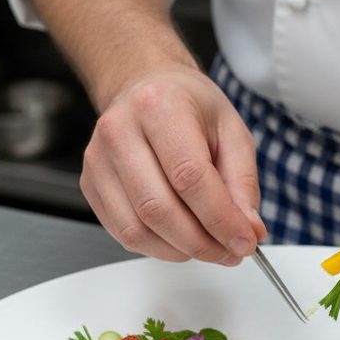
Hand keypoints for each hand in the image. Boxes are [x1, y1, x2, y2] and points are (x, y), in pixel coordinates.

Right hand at [80, 67, 266, 263]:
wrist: (146, 88)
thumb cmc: (188, 107)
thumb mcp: (232, 132)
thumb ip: (242, 184)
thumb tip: (248, 231)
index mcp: (159, 106)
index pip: (189, 177)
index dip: (220, 219)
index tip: (244, 240)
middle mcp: (120, 131)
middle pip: (159, 209)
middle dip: (201, 243)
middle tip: (230, 252)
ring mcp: (98, 160)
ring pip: (137, 229)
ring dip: (180, 251)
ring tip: (209, 246)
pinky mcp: (90, 185)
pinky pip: (123, 234)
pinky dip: (158, 247)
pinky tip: (180, 238)